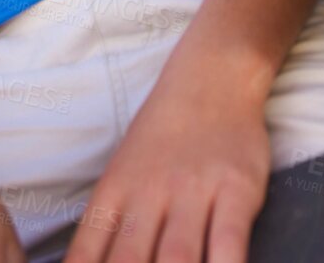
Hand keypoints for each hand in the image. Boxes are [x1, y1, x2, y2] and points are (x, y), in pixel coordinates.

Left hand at [63, 80, 267, 262]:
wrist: (210, 78)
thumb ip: (107, 227)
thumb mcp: (122, 175)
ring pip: (178, 256)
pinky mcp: (236, 188)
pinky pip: (229, 238)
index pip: (88, 254)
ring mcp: (194, 191)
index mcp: (114, 194)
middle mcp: (149, 195)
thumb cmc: (162, 137)